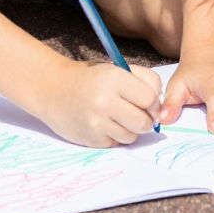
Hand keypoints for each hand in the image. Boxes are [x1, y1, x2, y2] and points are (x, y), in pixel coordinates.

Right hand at [37, 59, 163, 148]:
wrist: (53, 90)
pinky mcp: (91, 139)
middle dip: (146, 120)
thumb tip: (160, 107)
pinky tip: (106, 124)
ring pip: (132, 136)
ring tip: (119, 117)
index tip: (149, 102)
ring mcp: (96, 123)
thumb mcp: (116, 69)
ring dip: (131, 129)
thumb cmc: (90, 78)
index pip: (150, 98)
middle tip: (138, 113)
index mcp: (114, 79)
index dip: (153, 102)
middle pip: (144, 122)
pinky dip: (116, 136)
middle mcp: (105, 102)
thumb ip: (143, 81)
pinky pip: (117, 143)